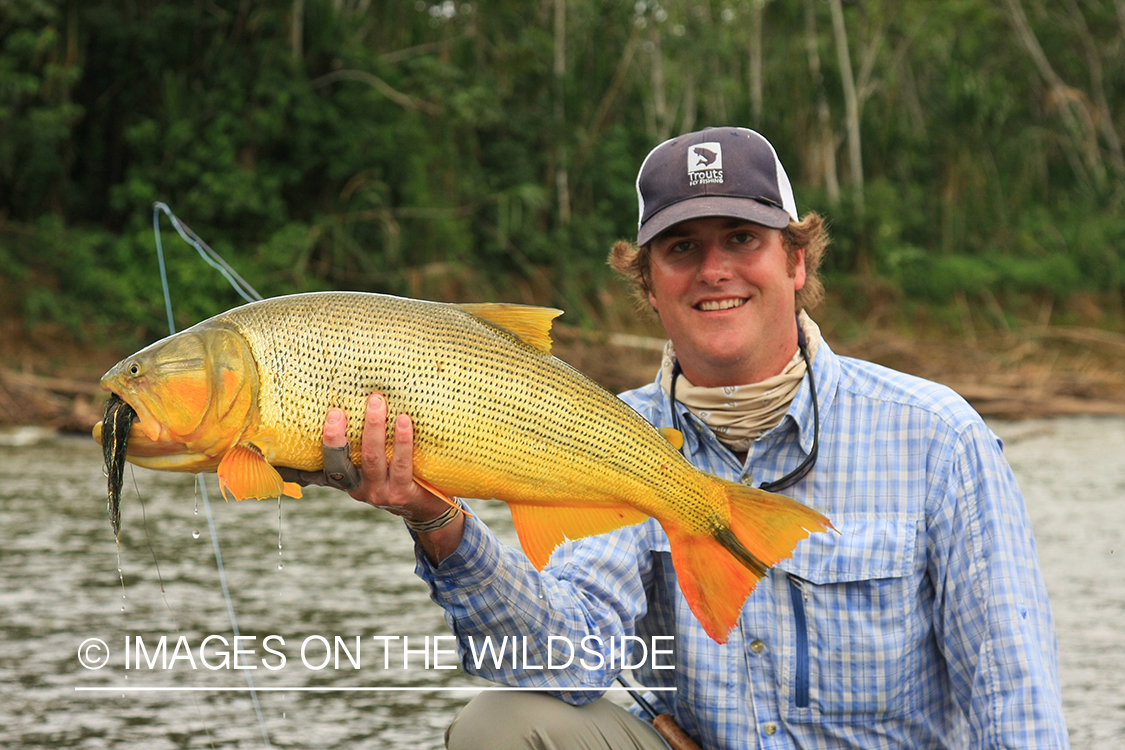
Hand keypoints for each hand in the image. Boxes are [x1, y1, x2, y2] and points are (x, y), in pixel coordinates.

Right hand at [334, 393, 449, 523]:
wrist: (425, 508)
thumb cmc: (398, 477)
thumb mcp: (376, 469)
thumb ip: (364, 449)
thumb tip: (357, 406)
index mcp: (349, 480)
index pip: (330, 461)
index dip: (329, 438)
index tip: (333, 412)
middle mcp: (361, 488)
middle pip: (346, 458)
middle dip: (342, 431)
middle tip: (343, 407)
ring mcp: (381, 493)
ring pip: (373, 458)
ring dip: (375, 428)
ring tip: (378, 404)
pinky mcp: (402, 493)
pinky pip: (401, 465)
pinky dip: (402, 441)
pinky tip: (404, 421)